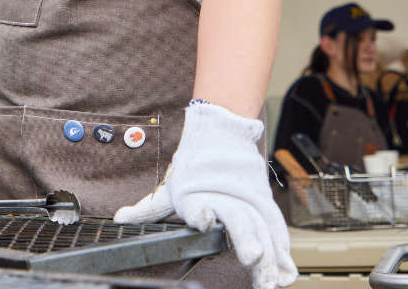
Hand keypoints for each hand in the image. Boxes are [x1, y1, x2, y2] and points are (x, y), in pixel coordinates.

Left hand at [114, 102, 296, 288]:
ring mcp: (248, 200)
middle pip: (238, 220)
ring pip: (262, 229)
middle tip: (252, 258)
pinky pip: (275, 229)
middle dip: (247, 240)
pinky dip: (283, 250)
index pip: (199, 206)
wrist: (222, 134)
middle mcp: (226, 197)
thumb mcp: (169, 187)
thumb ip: (148, 208)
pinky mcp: (263, 204)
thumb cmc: (195, 165)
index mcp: (199, 193)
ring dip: (270, 255)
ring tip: (272, 279)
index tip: (204, 217)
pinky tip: (287, 272)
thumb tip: (120, 218)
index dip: (201, 212)